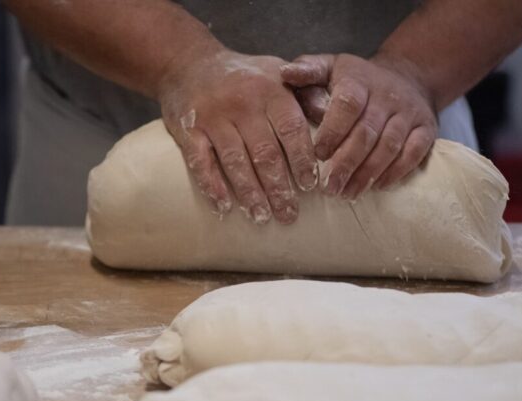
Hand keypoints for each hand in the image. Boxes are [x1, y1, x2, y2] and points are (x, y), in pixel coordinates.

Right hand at [158, 44, 318, 223]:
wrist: (187, 63)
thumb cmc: (241, 76)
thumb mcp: (276, 73)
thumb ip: (304, 94)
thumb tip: (334, 118)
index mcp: (270, 90)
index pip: (291, 129)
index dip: (302, 159)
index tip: (310, 187)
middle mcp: (243, 103)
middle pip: (265, 152)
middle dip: (278, 187)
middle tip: (289, 215)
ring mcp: (213, 117)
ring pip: (235, 161)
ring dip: (249, 193)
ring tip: (261, 217)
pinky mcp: (188, 130)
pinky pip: (201, 163)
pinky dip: (212, 186)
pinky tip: (223, 207)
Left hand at [280, 53, 437, 197]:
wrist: (408, 76)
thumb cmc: (355, 80)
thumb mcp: (330, 67)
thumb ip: (308, 70)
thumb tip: (285, 73)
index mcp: (359, 80)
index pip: (348, 105)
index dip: (333, 131)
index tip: (317, 155)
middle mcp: (387, 96)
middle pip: (367, 132)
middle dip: (346, 163)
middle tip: (328, 188)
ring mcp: (409, 113)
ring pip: (390, 146)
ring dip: (368, 173)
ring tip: (347, 194)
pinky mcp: (426, 128)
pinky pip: (414, 152)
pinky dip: (396, 172)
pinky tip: (377, 187)